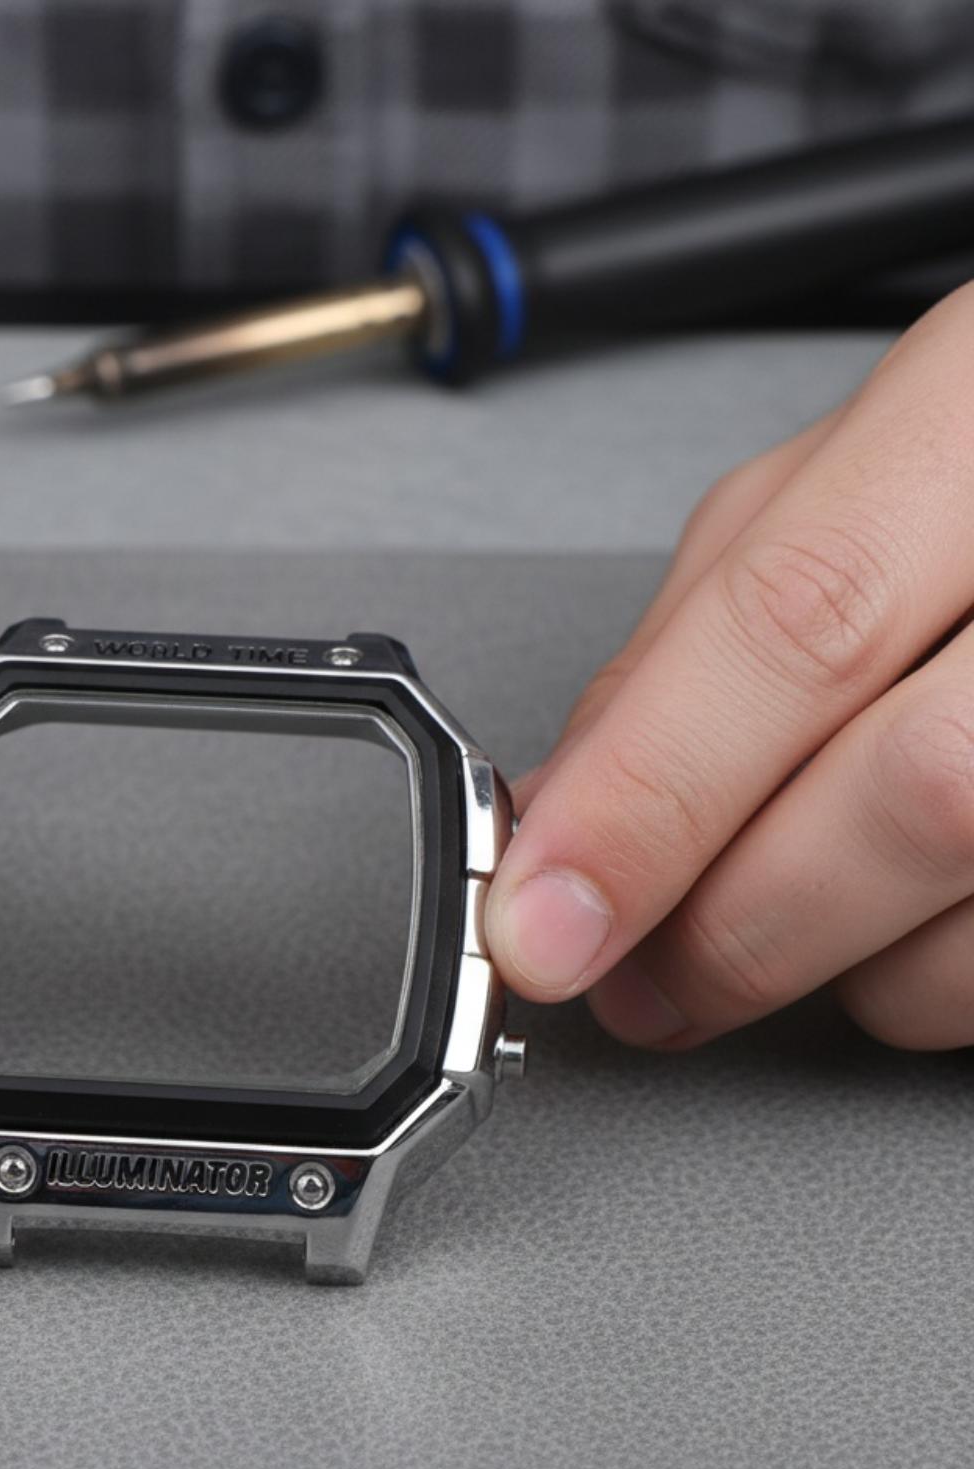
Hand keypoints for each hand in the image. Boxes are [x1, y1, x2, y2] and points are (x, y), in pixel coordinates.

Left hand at [486, 283, 973, 1052]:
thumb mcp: (845, 483)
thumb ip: (696, 634)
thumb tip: (564, 802)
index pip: (797, 626)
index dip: (650, 796)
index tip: (543, 920)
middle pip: (916, 792)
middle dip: (730, 925)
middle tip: (635, 976)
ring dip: (838, 970)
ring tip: (773, 935)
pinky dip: (936, 977)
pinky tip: (900, 922)